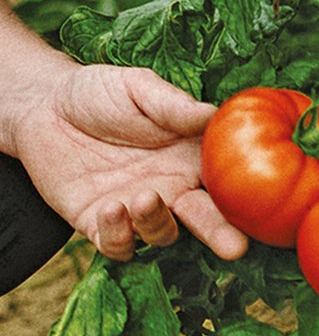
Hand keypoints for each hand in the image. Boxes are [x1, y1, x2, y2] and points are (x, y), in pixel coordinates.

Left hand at [13, 63, 247, 260]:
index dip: (243, 195)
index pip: (225, 182)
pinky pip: (117, 245)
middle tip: (235, 247)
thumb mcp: (139, 88)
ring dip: (158, 224)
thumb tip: (218, 113)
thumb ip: (175, 105)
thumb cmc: (100, 92)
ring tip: (145, 197)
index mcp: (190, 158)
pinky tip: (112, 207)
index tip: (258, 200)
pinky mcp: (99, 223)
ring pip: (162, 235)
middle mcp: (172, 188)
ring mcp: (137, 209)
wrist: (44, 105)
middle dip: (222, 236)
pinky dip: (119, 235)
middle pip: (205, 219)